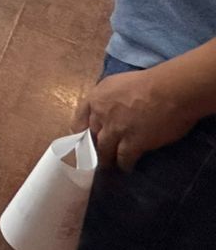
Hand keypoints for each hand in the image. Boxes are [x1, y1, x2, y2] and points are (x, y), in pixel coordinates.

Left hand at [74, 64, 200, 169]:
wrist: (170, 90)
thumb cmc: (149, 81)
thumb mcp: (117, 84)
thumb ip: (108, 98)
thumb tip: (108, 108)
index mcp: (95, 98)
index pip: (79, 121)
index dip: (80, 134)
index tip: (83, 142)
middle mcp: (100, 115)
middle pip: (90, 138)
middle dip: (92, 148)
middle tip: (95, 158)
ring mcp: (115, 130)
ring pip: (104, 151)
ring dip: (106, 160)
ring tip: (109, 166)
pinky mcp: (132, 143)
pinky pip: (123, 158)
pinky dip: (124, 164)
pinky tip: (127, 168)